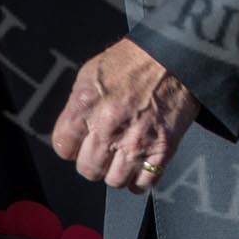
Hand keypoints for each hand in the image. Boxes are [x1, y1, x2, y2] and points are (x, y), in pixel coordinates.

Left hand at [50, 37, 200, 193]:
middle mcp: (108, 126)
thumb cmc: (134, 60)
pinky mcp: (162, 149)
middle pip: (88, 169)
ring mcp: (136, 140)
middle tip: (104, 150)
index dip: (72, 146)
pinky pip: (144, 183)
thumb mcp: (92, 73)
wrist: (175, 55)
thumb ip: (77, 106)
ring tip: (123, 157)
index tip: (80, 143)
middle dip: (94, 161)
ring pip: (114, 181)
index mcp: (86, 105)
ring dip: (117, 171)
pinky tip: (139, 166)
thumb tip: (72, 132)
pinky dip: (140, 180)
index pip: (64, 147)